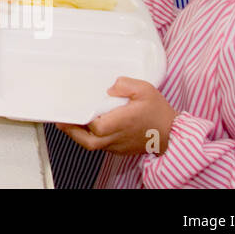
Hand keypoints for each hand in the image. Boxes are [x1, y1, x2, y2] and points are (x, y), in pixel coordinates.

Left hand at [55, 78, 175, 155]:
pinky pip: (101, 146)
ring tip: (70, 122)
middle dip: (72, 132)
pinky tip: (87, 127)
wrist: (173, 134)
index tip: (71, 109)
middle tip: (62, 120)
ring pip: (92, 145)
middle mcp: (118, 137)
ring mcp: (119, 145)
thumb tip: (111, 86)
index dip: (81, 119)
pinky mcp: (120, 149)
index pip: (95, 126)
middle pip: (88, 141)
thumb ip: (126, 85)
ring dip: (79, 135)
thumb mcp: (146, 90)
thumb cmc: (159, 113)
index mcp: (122, 122)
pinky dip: (91, 138)